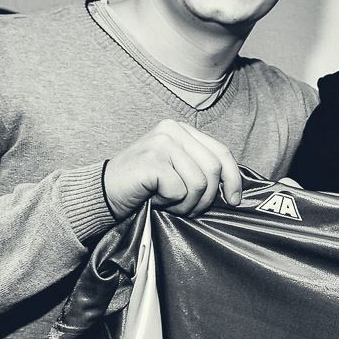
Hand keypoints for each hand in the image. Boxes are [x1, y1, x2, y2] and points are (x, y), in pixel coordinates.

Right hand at [104, 120, 242, 217]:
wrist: (104, 192)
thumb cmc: (144, 186)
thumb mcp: (178, 170)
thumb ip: (201, 167)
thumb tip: (233, 187)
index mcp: (182, 129)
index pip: (221, 152)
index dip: (233, 178)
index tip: (234, 200)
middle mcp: (172, 130)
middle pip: (213, 169)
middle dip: (206, 197)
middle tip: (189, 209)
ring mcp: (161, 143)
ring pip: (199, 183)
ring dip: (187, 203)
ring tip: (169, 203)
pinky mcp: (152, 160)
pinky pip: (179, 191)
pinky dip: (170, 203)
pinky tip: (154, 198)